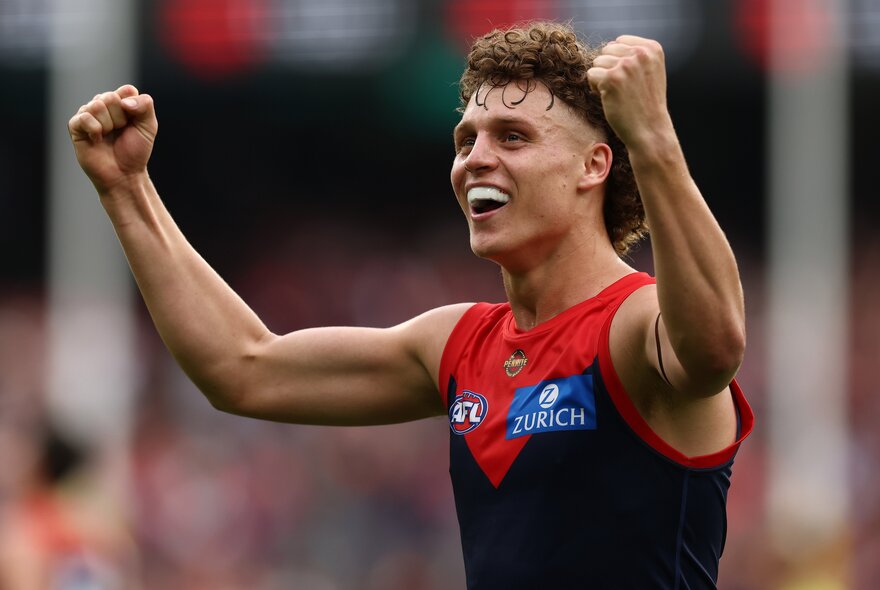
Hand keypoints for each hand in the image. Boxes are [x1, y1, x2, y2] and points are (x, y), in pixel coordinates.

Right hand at [68, 84, 157, 194]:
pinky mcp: (75, 126)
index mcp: (120, 102)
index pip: (127, 90)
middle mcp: (103, 105)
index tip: (134, 123)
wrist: (124, 174)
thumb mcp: (148, 127)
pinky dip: (95, 130)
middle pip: (111, 97)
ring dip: (108, 126)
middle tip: (120, 132)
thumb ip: (145, 106)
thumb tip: (124, 101)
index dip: (133, 108)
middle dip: (121, 119)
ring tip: (108, 137)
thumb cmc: (135, 151)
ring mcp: (88, 114)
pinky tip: (97, 140)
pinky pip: (84, 117)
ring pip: (97, 105)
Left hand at [587, 36, 673, 151]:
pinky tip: (609, 97)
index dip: (618, 60)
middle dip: (608, 68)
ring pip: (597, 62)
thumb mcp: (650, 71)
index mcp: (652, 48)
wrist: (649, 130)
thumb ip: (636, 55)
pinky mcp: (611, 78)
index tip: (630, 78)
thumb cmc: (646, 103)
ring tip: (616, 93)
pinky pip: (591, 75)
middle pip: (607, 50)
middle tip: (621, 88)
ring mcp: (626, 65)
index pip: (620, 41)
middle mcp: (640, 53)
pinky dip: (595, 87)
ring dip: (601, 78)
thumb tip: (610, 45)